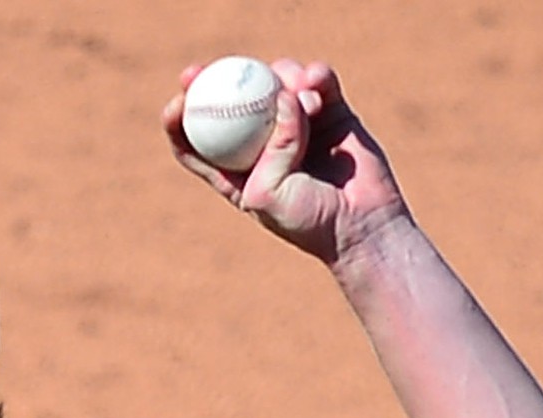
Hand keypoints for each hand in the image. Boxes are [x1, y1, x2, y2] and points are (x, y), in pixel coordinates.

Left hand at [162, 58, 407, 266]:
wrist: (363, 225)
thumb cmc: (310, 220)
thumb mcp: (271, 194)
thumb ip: (271, 148)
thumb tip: (282, 97)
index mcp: (235, 170)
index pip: (196, 142)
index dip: (179, 120)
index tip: (179, 101)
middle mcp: (262, 144)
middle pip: (235, 102)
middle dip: (217, 79)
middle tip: (212, 69)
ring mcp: (297, 124)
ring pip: (277, 84)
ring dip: (283, 78)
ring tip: (303, 99)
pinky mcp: (330, 112)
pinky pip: (318, 81)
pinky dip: (316, 75)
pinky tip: (316, 80)